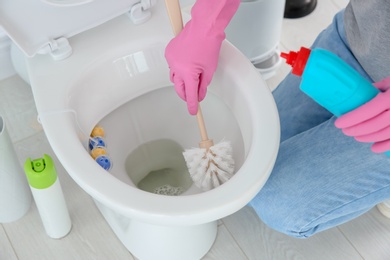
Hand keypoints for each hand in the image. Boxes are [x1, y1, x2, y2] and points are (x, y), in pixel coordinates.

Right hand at [164, 0, 239, 114]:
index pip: (190, 95)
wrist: (203, 27)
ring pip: (174, 77)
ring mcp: (171, 60)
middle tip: (193, 97)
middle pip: (179, 88)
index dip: (192, 105)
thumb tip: (200, 94)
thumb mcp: (209, 69)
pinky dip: (178, 68)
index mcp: (188, 74)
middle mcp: (177, 68)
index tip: (193, 112)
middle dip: (185, 94)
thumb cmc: (208, 45)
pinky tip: (186, 64)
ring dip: (181, 81)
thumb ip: (203, 85)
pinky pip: (172, 65)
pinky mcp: (169, 52)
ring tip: (190, 79)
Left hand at [335, 77, 389, 152]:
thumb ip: (377, 88)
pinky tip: (374, 148)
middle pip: (376, 124)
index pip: (370, 109)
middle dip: (357, 129)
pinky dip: (385, 146)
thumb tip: (357, 95)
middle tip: (345, 131)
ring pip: (386, 133)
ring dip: (368, 137)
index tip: (338, 123)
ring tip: (356, 137)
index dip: (353, 118)